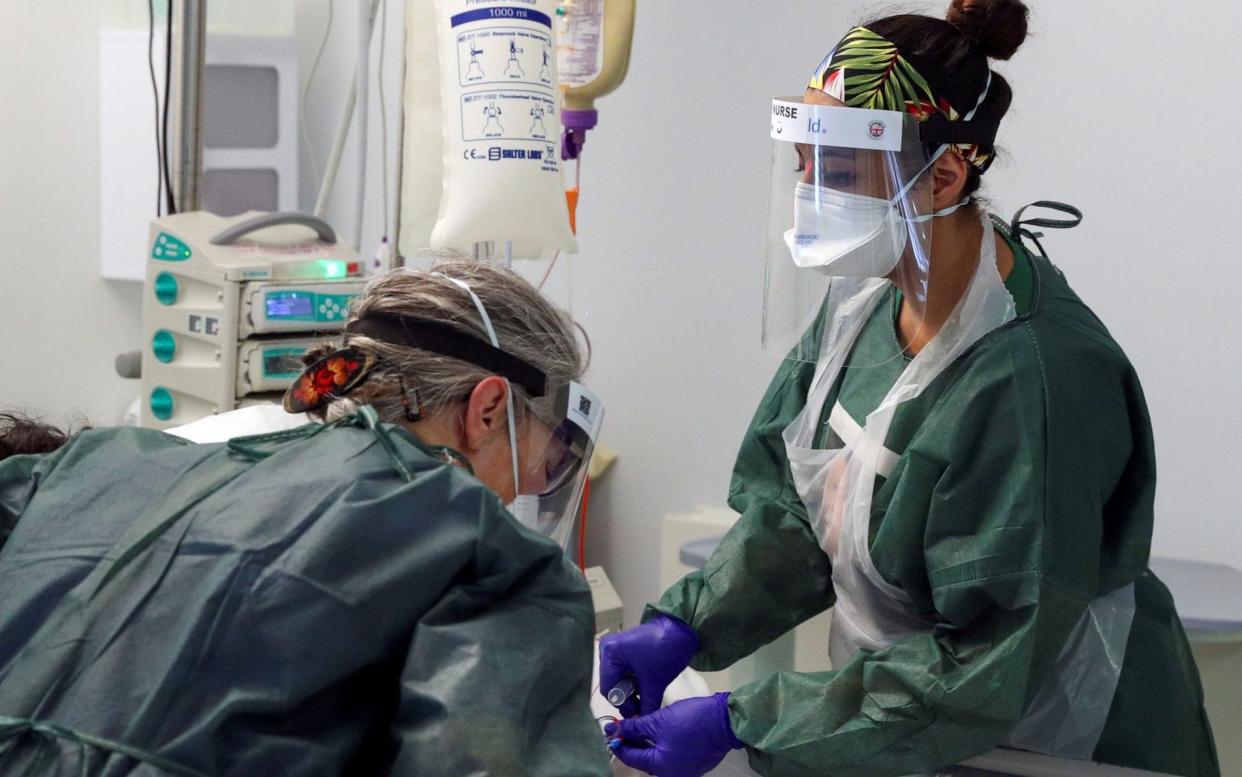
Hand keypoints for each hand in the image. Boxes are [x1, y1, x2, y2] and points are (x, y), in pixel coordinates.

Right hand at [599, 616, 699, 716]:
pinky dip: (632, 680)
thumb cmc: (666, 652)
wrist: (681, 629)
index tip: (639, 713)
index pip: (609, 690)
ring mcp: (613, 647)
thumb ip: (646, 706)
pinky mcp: (622, 648)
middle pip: (611, 684)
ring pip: (617, 678)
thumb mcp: (655, 683)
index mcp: (610, 654)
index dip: (623, 705)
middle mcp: (606, 649)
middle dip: (627, 698)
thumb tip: (641, 723)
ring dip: (630, 690)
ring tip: (646, 696)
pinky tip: (643, 685)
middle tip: (643, 706)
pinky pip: (622, 670)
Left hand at [604, 694, 742, 776]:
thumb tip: (616, 729)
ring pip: (657, 757)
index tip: (609, 729)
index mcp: (660, 768)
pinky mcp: (694, 763)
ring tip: (638, 724)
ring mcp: (684, 771)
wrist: (725, 720)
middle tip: (623, 725)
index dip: (618, 741)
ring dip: (647, 742)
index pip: (631, 757)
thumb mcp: (658, 721)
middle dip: (632, 741)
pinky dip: (662, 744)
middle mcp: (671, 774)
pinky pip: (671, 755)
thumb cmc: (690, 721)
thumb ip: (635, 727)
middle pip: (644, 758)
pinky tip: (657, 730)